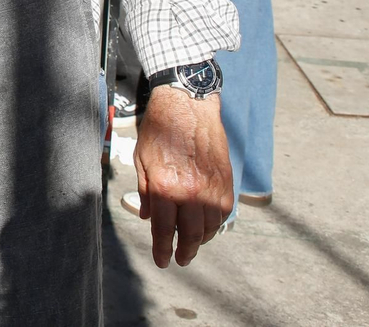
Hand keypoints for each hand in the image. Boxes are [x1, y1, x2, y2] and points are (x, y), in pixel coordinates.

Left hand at [133, 87, 232, 267]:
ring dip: (201, 240)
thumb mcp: (141, 160)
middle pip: (190, 235)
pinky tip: (206, 226)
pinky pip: (223, 213)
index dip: (162, 250)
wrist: (189, 107)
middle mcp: (190, 193)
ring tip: (192, 244)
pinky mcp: (226, 183)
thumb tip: (148, 218)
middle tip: (181, 260)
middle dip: (184, 252)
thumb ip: (145, 192)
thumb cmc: (160, 130)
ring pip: (210, 228)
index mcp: (165, 188)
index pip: (164, 230)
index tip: (163, 261)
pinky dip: (215, 224)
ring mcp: (211, 189)